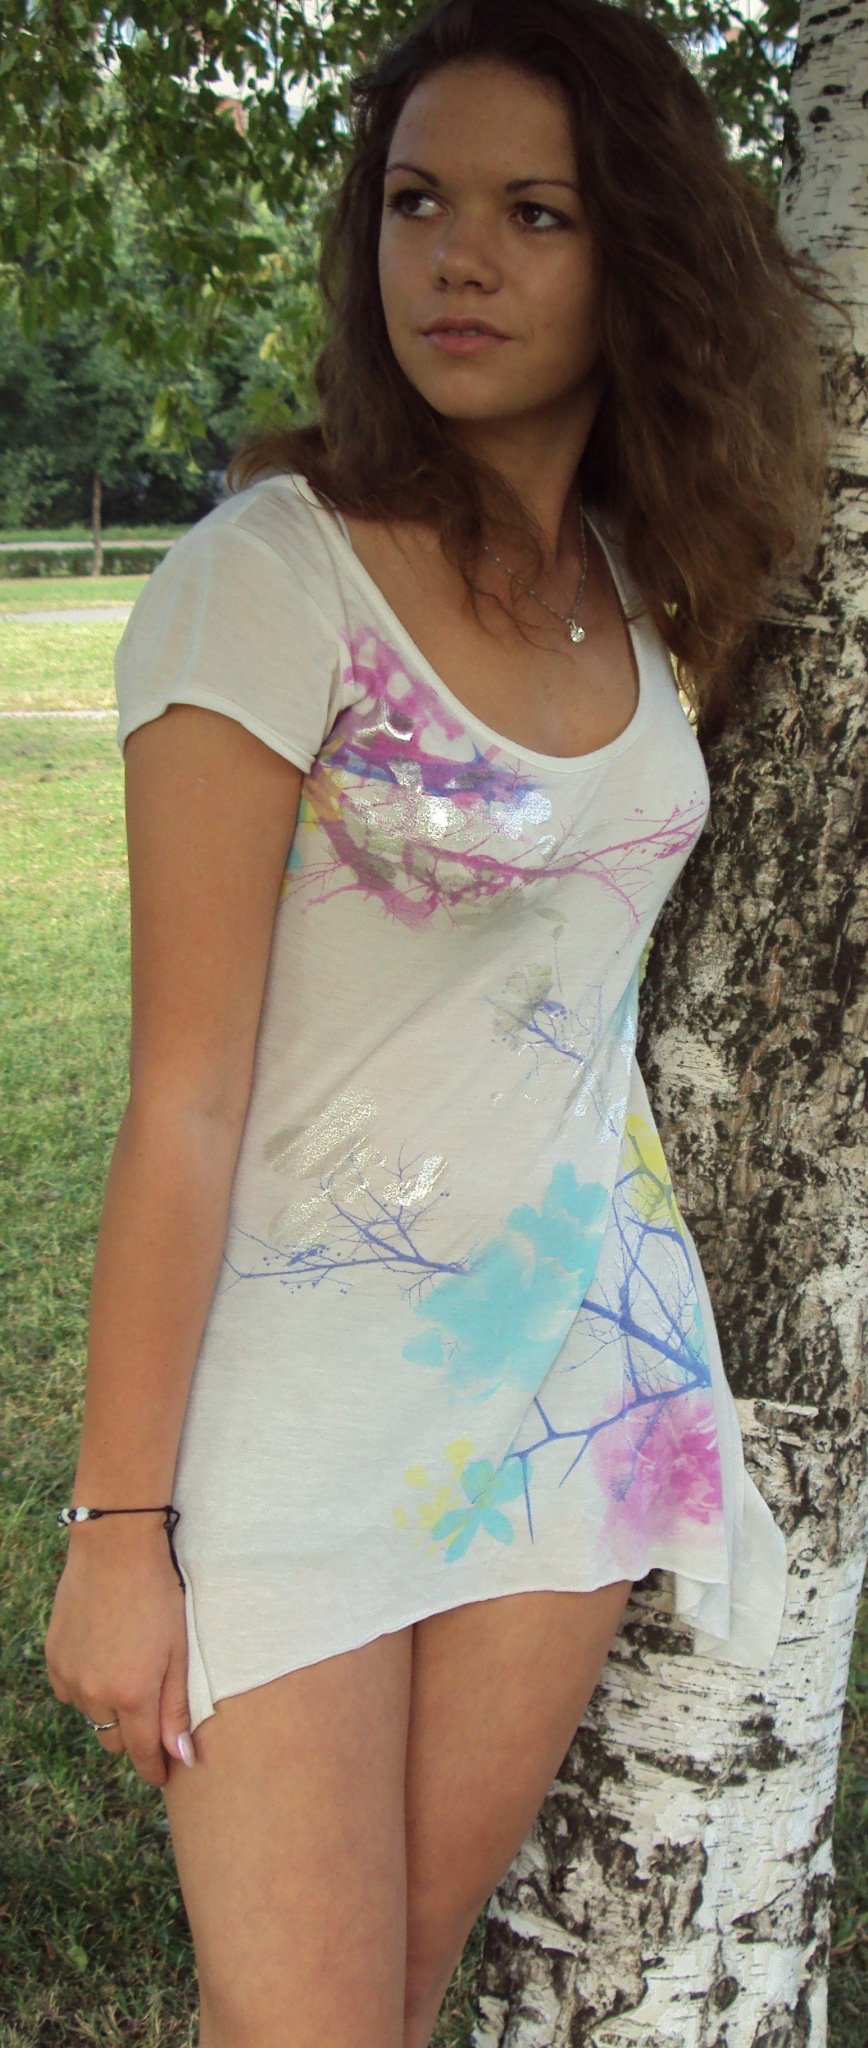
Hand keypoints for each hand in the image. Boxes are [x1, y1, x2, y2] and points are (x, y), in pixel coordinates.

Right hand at [45, 1516, 195, 1785]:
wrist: (115, 1550)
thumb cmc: (159, 1596)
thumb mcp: (179, 1652)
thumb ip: (176, 1709)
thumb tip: (180, 1759)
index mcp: (133, 1695)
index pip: (142, 1753)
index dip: (154, 1768)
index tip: (164, 1775)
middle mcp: (95, 1694)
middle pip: (114, 1740)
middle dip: (133, 1734)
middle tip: (151, 1707)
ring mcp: (70, 1676)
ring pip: (92, 1716)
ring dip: (108, 1707)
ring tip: (128, 1669)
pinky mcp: (54, 1658)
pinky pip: (70, 1691)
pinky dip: (86, 1686)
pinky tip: (103, 1657)